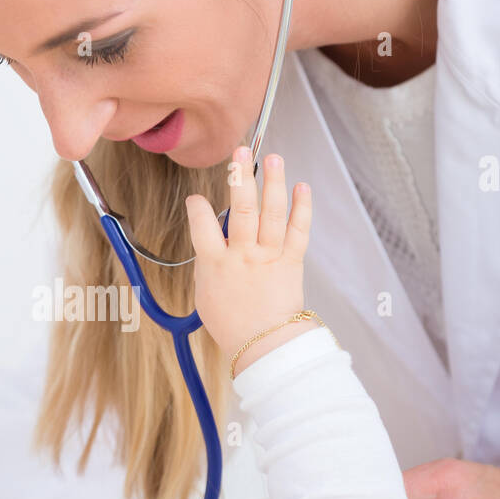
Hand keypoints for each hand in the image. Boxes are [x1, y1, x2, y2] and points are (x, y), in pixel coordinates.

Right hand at [185, 147, 311, 369]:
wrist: (264, 346)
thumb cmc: (231, 324)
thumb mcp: (204, 294)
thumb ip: (206, 261)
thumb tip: (209, 239)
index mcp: (215, 264)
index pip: (201, 225)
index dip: (197, 207)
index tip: (197, 200)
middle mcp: (243, 256)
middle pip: (240, 209)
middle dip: (239, 176)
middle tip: (240, 152)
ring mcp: (269, 257)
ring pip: (271, 214)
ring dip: (272, 183)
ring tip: (272, 158)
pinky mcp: (291, 262)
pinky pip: (298, 230)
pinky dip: (302, 207)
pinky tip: (301, 187)